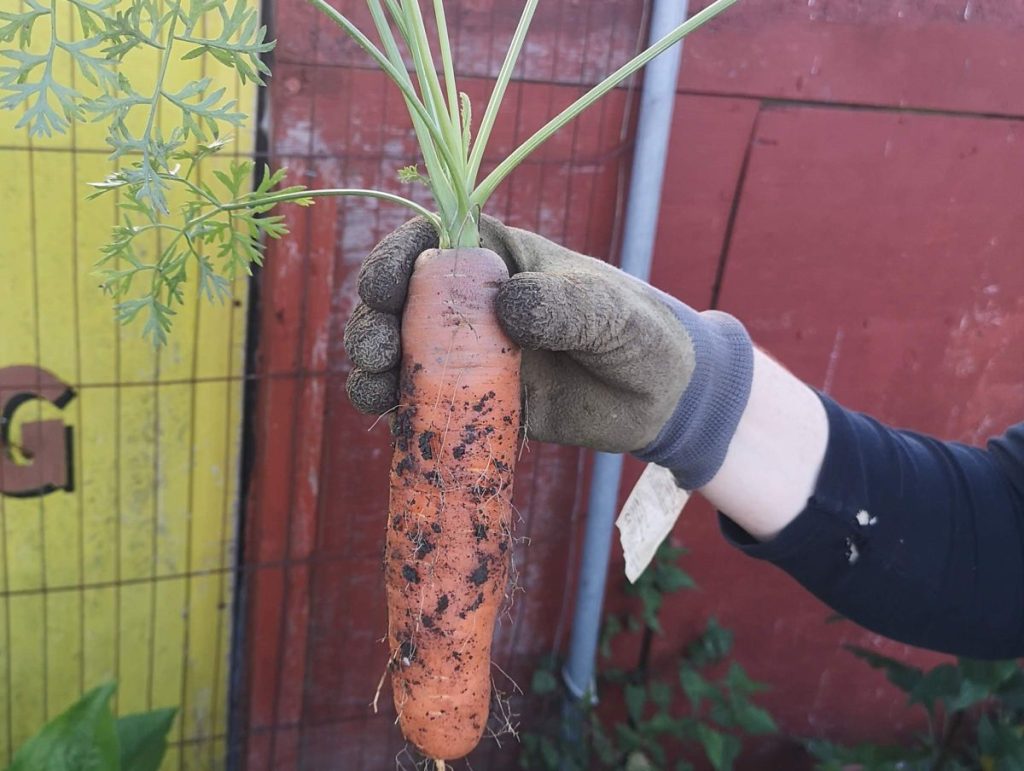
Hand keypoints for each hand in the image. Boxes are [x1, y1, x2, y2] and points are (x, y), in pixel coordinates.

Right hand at [345, 216, 752, 486]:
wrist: (661, 399)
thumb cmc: (640, 332)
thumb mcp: (610, 311)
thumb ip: (564, 304)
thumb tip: (507, 305)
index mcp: (499, 261)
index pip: (429, 247)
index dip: (393, 262)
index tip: (382, 291)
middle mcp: (473, 306)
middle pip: (399, 304)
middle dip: (373, 324)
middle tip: (377, 353)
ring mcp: (470, 357)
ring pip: (402, 356)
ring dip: (374, 372)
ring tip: (376, 393)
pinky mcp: (476, 403)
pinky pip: (425, 406)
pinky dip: (401, 415)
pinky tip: (398, 425)